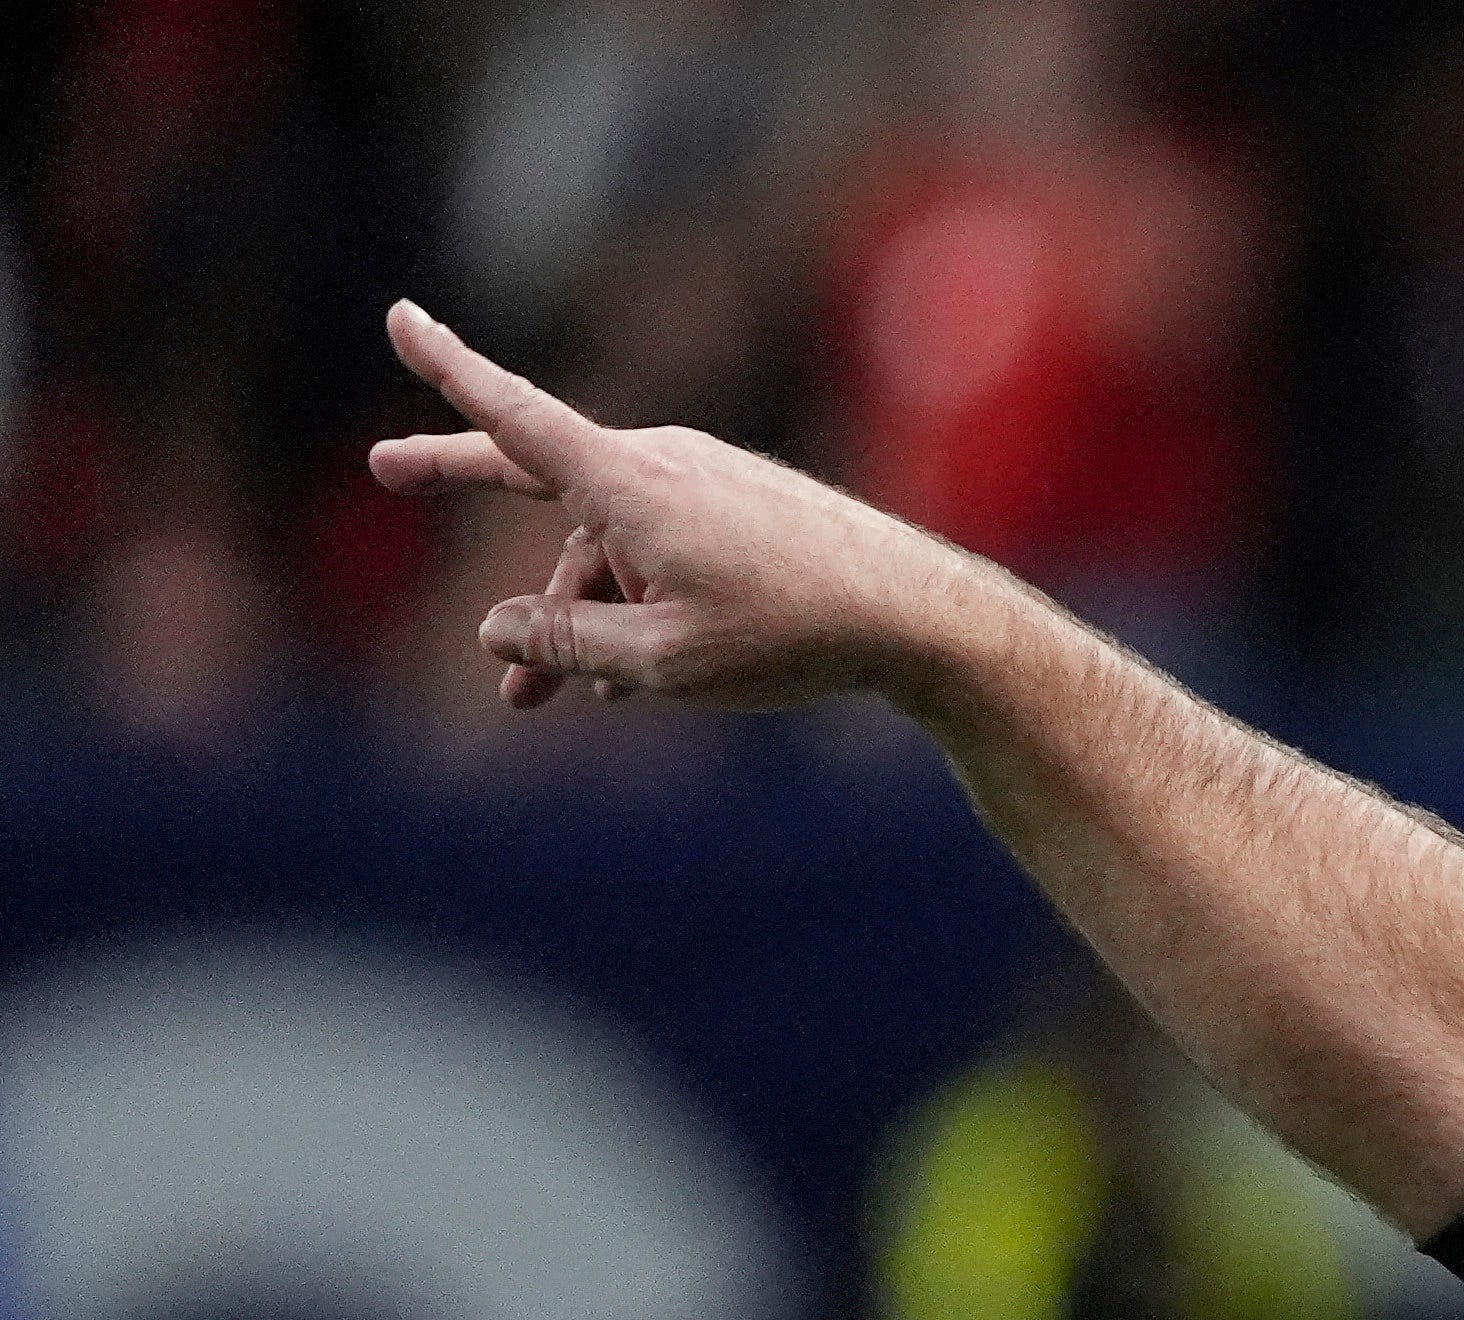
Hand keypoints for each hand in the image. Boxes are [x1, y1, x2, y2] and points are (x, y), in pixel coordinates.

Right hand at [367, 299, 986, 712]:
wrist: (919, 619)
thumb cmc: (791, 636)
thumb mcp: (662, 660)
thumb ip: (564, 644)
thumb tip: (491, 629)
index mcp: (631, 485)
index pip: (515, 417)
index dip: (449, 370)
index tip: (399, 317)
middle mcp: (663, 467)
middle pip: (540, 473)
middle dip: (463, 480)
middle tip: (387, 468)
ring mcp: (707, 487)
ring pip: (605, 544)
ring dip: (567, 616)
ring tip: (534, 701)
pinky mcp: (743, 514)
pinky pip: (658, 554)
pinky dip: (628, 608)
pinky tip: (621, 684)